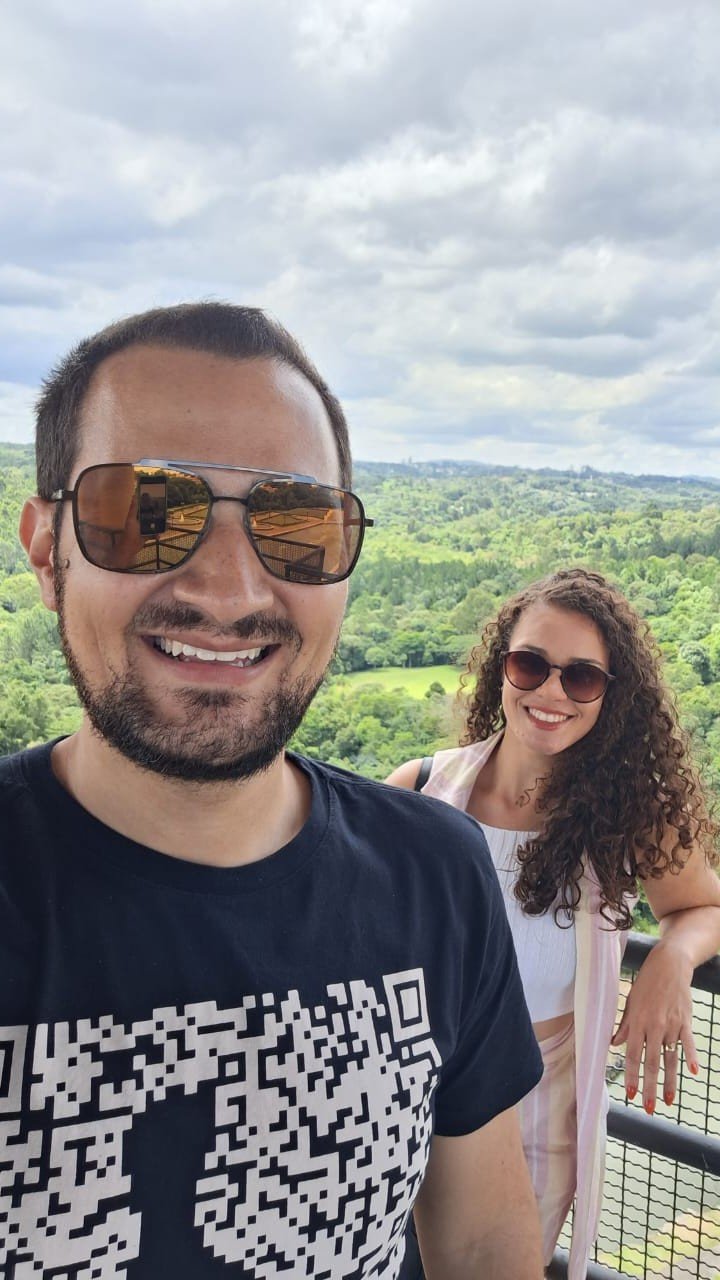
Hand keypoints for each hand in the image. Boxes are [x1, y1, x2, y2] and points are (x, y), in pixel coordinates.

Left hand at [610, 940, 698, 1111]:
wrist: (669, 964)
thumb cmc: (647, 984)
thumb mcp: (631, 1002)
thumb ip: (625, 1026)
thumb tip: (614, 1044)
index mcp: (638, 1022)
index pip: (633, 1054)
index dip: (631, 1076)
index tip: (630, 1095)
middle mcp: (655, 1026)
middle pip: (651, 1062)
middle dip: (649, 1087)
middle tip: (648, 1108)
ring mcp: (672, 1024)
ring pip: (670, 1058)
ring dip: (670, 1081)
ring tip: (668, 1102)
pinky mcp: (686, 1021)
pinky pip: (689, 1042)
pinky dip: (692, 1057)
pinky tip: (694, 1072)